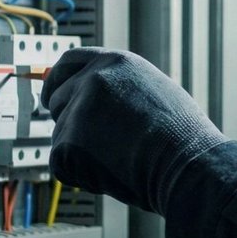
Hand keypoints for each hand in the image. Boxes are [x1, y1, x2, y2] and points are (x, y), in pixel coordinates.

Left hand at [41, 47, 227, 212]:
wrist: (185, 163)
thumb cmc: (181, 136)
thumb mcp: (154, 91)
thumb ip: (121, 88)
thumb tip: (100, 99)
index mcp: (115, 62)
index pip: (69, 62)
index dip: (57, 80)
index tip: (51, 95)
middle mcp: (92, 79)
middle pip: (59, 100)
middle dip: (68, 121)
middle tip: (88, 143)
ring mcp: (77, 110)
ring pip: (61, 135)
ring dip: (80, 152)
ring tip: (121, 159)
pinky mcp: (67, 143)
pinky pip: (61, 163)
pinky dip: (80, 175)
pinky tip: (112, 173)